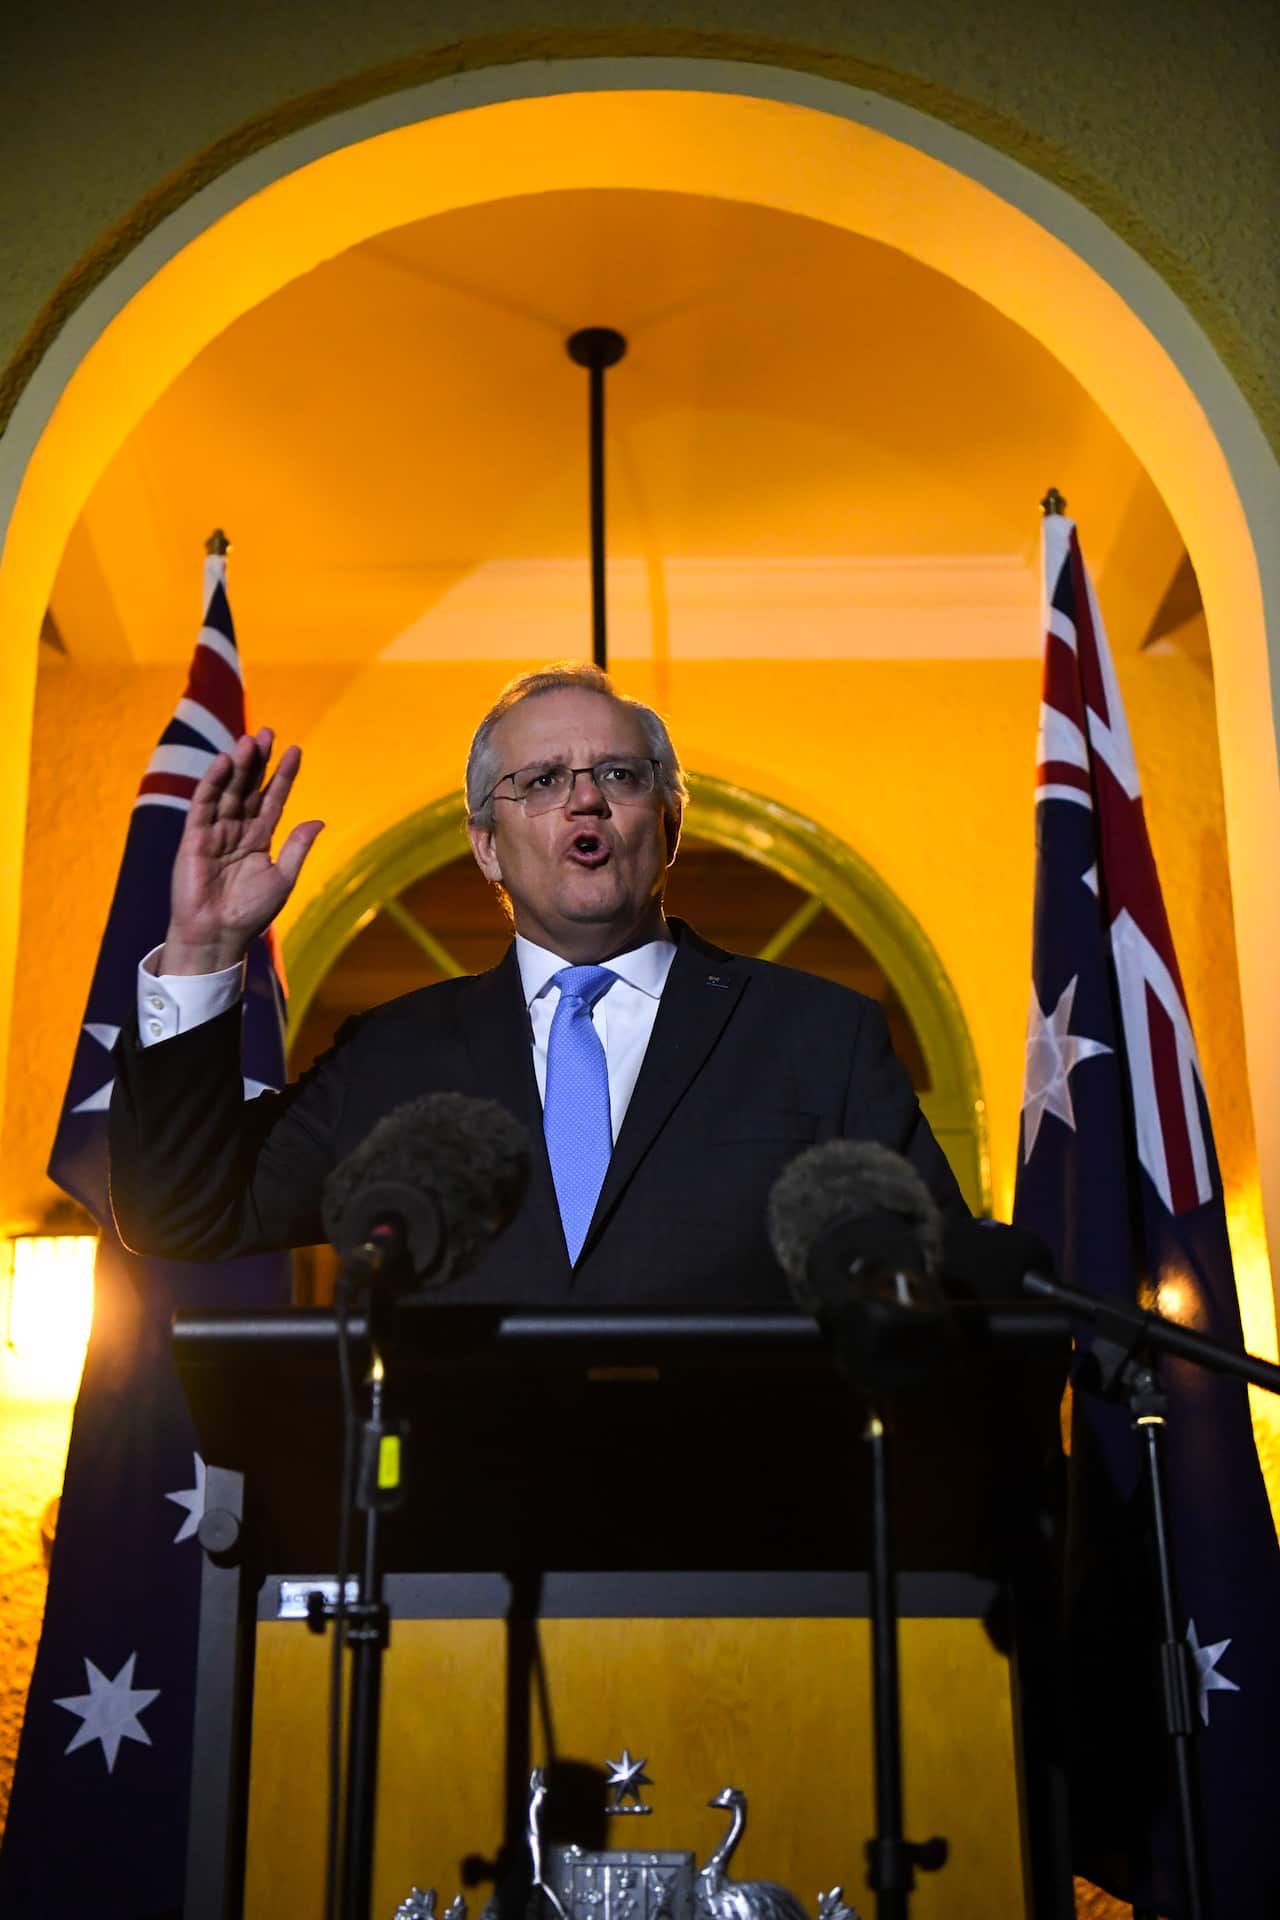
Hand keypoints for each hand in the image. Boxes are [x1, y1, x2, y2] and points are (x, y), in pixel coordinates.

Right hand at [158, 729, 323, 973]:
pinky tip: (224, 763)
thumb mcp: (283, 878)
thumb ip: (298, 848)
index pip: (273, 798)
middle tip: (268, 732)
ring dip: (238, 766)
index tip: (296, 750)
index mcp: (260, 838)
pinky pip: (203, 805)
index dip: (283, 775)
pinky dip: (212, 783)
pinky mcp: (194, 838)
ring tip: (249, 741)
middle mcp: (237, 829)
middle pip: (249, 787)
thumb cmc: (251, 913)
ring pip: (227, 791)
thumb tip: (319, 821)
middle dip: (258, 760)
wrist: (219, 935)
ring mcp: (214, 831)